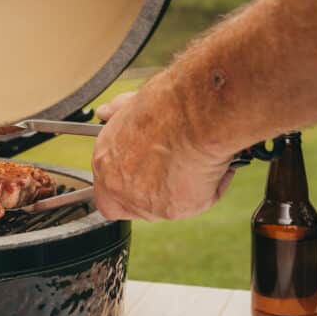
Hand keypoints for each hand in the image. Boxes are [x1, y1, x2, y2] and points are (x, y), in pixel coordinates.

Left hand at [91, 81, 236, 220]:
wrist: (193, 116)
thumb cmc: (166, 107)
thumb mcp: (131, 104)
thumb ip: (116, 113)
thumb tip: (107, 110)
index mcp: (104, 162)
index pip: (104, 193)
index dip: (124, 188)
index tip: (140, 179)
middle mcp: (119, 187)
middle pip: (133, 205)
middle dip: (154, 191)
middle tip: (174, 170)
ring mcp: (144, 203)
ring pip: (165, 207)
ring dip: (180, 188)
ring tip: (195, 160)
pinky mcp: (173, 211)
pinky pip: (196, 203)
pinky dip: (209, 185)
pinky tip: (212, 165)